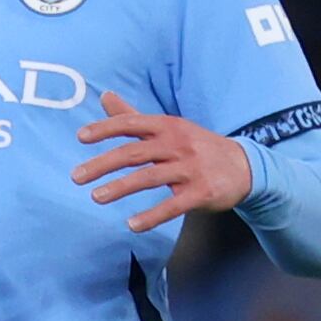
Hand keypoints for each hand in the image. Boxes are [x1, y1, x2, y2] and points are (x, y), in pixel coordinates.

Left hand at [72, 91, 251, 232]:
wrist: (245, 166)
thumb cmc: (196, 146)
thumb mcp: (169, 127)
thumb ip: (133, 117)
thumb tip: (104, 95)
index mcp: (168, 127)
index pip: (132, 124)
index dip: (106, 128)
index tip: (81, 137)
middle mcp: (179, 144)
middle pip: (135, 153)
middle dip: (103, 164)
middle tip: (76, 176)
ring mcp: (191, 169)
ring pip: (151, 177)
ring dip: (121, 187)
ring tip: (96, 197)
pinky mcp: (202, 192)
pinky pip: (174, 205)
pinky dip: (152, 216)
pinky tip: (131, 225)